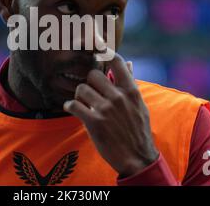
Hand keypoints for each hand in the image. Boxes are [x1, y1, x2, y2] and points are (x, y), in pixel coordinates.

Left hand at [63, 54, 158, 176]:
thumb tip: (129, 63)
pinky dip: (70, 106)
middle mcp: (118, 97)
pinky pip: (73, 105)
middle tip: (90, 92)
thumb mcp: (139, 105)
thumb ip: (131, 83)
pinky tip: (73, 110)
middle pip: (92, 74)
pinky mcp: (94, 122)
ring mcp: (106, 109)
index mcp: (130, 90)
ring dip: (79, 96)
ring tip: (83, 104)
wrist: (137, 158)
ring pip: (81, 88)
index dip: (104, 52)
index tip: (97, 51)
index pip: (116, 61)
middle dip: (89, 82)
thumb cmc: (138, 130)